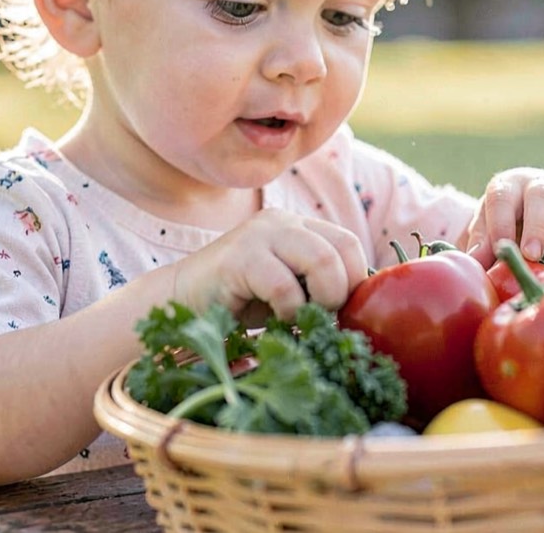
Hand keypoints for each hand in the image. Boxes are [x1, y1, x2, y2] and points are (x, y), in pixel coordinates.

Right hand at [171, 208, 367, 325]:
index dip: (356, 281)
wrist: (179, 301)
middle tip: (324, 319)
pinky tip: (276, 321)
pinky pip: (285, 286)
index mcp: (299, 226)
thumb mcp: (290, 290)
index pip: (350, 243)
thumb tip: (364, 307)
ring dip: (322, 301)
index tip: (343, 311)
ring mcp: (260, 235)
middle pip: (344, 248)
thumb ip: (320, 286)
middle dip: (343, 292)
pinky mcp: (239, 257)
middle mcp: (283, 221)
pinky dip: (289, 312)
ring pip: (321, 261)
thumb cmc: (240, 303)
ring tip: (302, 319)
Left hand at [464, 168, 543, 267]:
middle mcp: (541, 186)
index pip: (502, 197)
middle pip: (542, 194)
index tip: (500, 248)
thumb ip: (482, 246)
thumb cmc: (504, 231)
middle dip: (537, 225)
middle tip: (532, 254)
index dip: (500, 221)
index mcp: (508, 188)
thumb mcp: (486, 234)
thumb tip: (475, 263)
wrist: (530, 222)